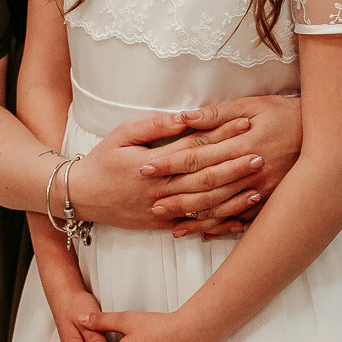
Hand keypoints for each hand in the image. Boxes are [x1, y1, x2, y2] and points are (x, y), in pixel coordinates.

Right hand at [72, 107, 270, 236]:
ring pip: (204, 205)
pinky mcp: (161, 225)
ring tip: (258, 188)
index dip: (222, 135)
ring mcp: (161, 211)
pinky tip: (239, 221)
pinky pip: (193, 227)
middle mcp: (160, 190)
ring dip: (232, 198)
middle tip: (262, 156)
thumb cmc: (102, 160)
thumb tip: (187, 115)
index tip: (246, 124)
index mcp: (152, 164)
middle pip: (204, 178)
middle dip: (235, 167)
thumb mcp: (123, 134)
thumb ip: (156, 126)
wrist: (80, 197)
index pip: (195, 147)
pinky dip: (217, 226)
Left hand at [143, 94, 303, 238]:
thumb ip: (216, 115)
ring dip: (194, 218)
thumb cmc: (285, 114)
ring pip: (221, 208)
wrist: (326, 136)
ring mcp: (261, 190)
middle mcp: (249, 171)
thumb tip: (183, 118)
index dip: (168, 164)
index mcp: (240, 144)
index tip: (144, 169)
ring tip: (170, 225)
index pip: (195, 156)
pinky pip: (242, 219)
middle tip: (150, 204)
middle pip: (204, 187)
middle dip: (175, 196)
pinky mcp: (271, 201)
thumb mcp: (252, 105)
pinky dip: (221, 227)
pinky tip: (203, 233)